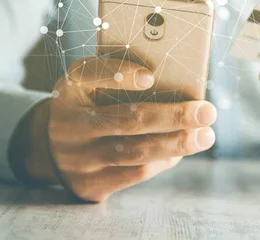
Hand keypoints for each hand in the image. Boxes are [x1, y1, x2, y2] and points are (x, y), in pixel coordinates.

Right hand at [17, 57, 216, 201]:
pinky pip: (135, 174)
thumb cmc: (88, 106)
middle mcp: (70, 124)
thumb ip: (120, 78)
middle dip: (173, 116)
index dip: (120, 74)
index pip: (89, 74)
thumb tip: (175, 84)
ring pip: (136, 151)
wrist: (52, 149)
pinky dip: (163, 161)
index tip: (150, 76)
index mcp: (69, 89)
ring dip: (177, 143)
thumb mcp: (91, 86)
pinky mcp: (90, 184)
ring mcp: (78, 158)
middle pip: (127, 120)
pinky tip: (181, 151)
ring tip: (205, 136)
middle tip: (207, 111)